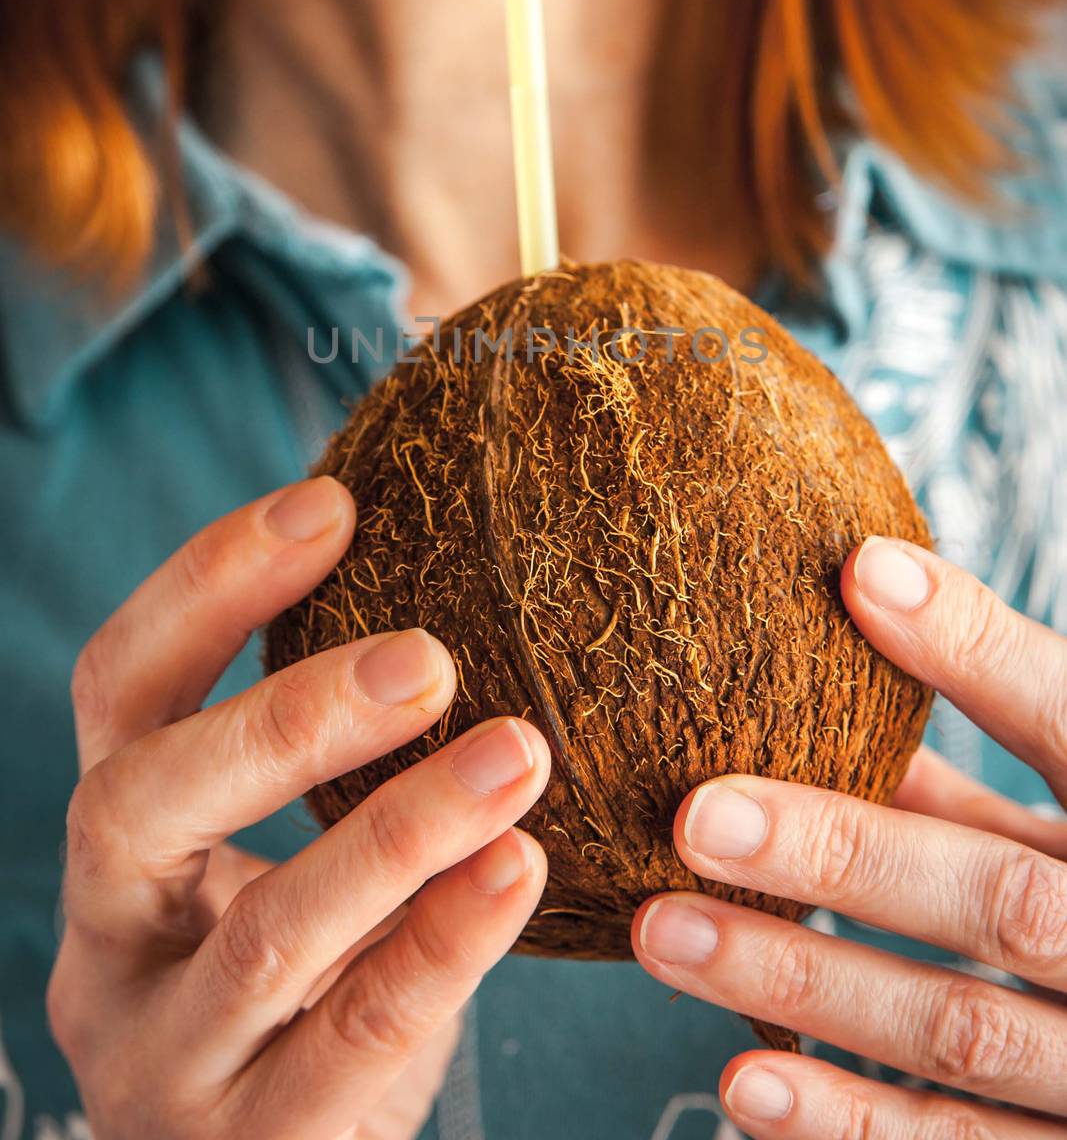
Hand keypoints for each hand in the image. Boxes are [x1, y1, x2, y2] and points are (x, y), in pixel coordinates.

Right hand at [48, 476, 550, 1139]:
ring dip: (399, 831)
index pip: (121, 688)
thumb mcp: (279, 868)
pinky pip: (354, 1038)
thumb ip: (328, 770)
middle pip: (139, 803)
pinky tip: (520, 868)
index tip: (329, 504)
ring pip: (264, 934)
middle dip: (283, 718)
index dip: (208, 587)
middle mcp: (110, 945)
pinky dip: (443, 943)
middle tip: (428, 657)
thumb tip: (464, 586)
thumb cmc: (301, 989)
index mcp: (118, 848)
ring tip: (516, 751)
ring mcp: (166, 1061)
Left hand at [631, 536, 1066, 1136]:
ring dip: (803, 983)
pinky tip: (744, 1085)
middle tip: (694, 814)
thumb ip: (991, 744)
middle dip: (843, 854)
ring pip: (959, 1030)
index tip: (858, 572)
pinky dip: (850, 1123)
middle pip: (999, 897)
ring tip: (667, 933)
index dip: (976, 653)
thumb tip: (857, 641)